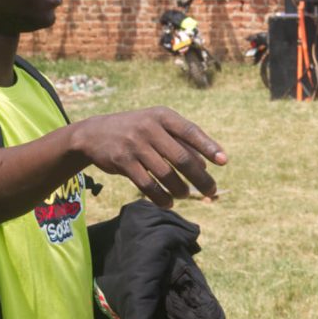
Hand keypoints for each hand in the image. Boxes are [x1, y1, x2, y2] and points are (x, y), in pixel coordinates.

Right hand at [76, 106, 226, 206]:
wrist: (93, 133)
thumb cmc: (136, 130)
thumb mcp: (156, 126)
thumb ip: (180, 142)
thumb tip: (205, 166)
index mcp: (162, 116)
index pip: (190, 131)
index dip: (208, 147)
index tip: (223, 161)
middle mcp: (149, 127)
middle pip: (181, 157)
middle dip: (199, 177)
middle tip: (211, 191)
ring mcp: (134, 144)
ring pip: (165, 173)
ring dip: (180, 189)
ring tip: (186, 196)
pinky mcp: (122, 161)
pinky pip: (147, 184)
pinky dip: (160, 196)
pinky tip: (168, 202)